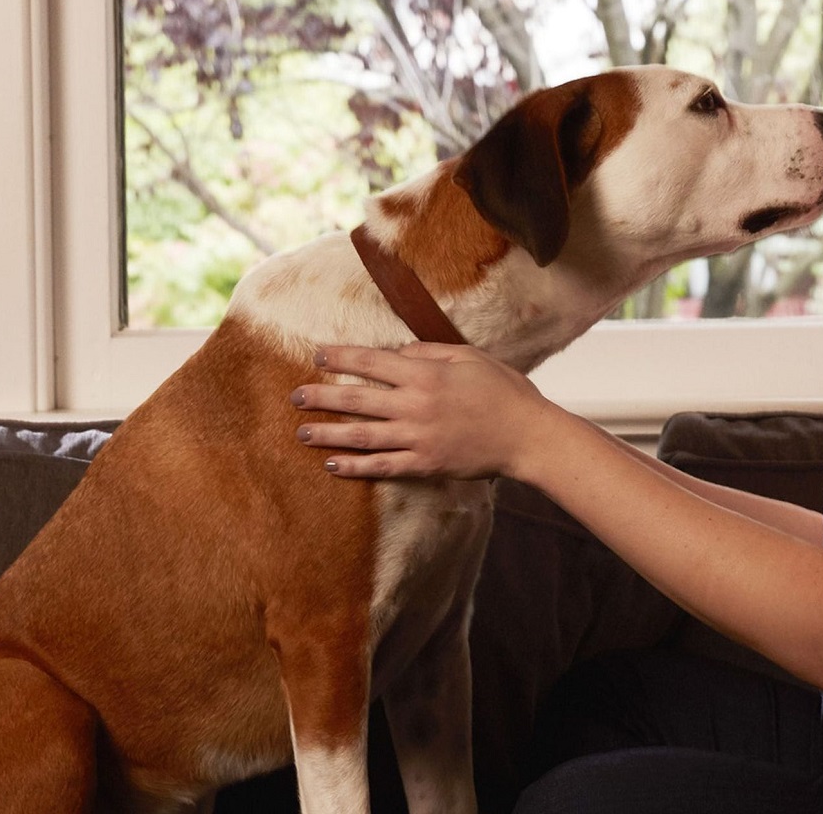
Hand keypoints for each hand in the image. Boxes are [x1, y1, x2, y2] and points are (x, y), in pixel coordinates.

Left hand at [290, 342, 566, 479]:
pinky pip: (382, 466)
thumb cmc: (503, 391)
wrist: (528, 436)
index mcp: (425, 374)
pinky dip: (355, 467)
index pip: (371, 361)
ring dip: (328, 434)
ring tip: (302, 433)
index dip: (340, 357)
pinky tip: (333, 465)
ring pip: (362, 435)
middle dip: (321, 396)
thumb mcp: (468, 358)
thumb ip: (429, 354)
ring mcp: (418, 437)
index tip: (316, 354)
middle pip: (357, 399)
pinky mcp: (424, 464)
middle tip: (294, 396)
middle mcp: (415, 405)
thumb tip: (395, 354)